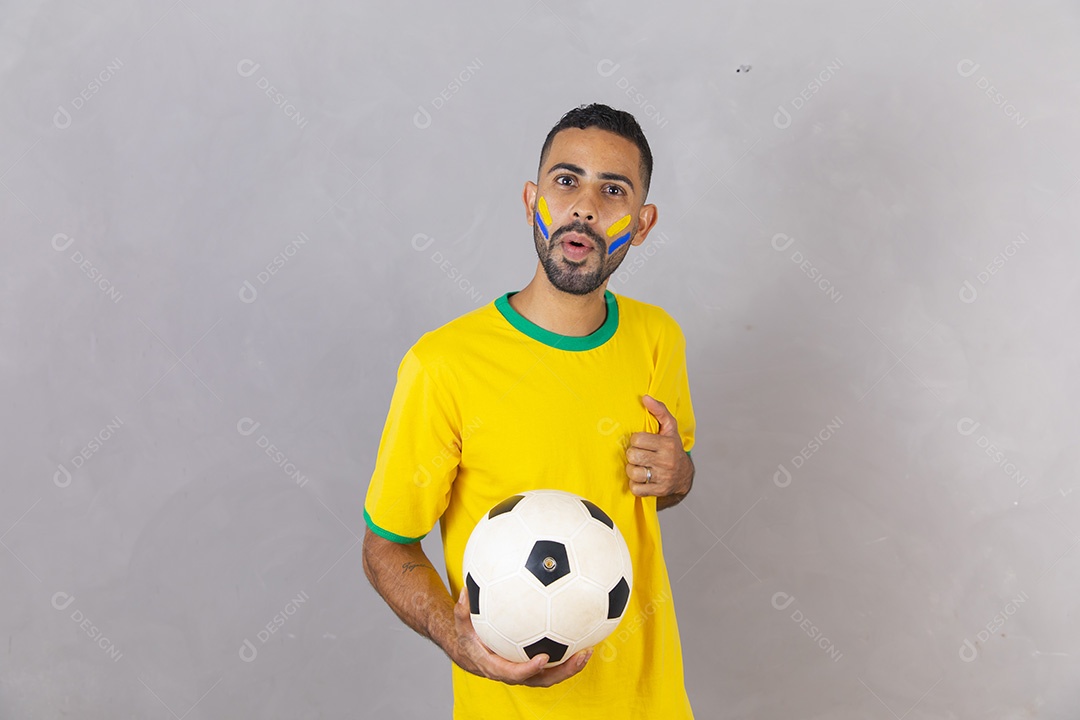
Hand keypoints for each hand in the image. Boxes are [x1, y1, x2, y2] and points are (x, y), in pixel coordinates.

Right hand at [451, 588, 592, 686]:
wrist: (472, 653)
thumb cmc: (470, 637)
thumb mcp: (462, 624)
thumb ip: (463, 610)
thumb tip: (466, 590)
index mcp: (497, 667)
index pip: (515, 673)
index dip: (529, 668)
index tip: (543, 658)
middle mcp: (515, 673)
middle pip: (542, 680)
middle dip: (563, 671)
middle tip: (580, 656)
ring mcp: (527, 672)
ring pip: (551, 676)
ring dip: (571, 667)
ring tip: (588, 651)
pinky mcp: (534, 666)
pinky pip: (553, 667)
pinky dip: (567, 658)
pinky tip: (582, 640)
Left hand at [626, 394, 692, 497]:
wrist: (683, 475)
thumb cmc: (672, 448)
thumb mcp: (669, 428)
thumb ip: (659, 410)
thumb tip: (645, 398)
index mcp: (667, 444)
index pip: (637, 440)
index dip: (636, 440)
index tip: (641, 442)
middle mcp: (666, 461)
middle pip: (633, 456)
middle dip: (633, 455)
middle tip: (639, 454)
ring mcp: (663, 477)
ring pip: (633, 473)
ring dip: (633, 470)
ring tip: (640, 466)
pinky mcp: (658, 491)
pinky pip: (636, 488)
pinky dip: (636, 484)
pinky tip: (642, 478)